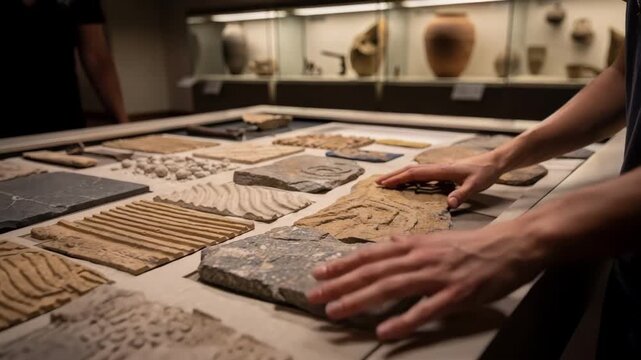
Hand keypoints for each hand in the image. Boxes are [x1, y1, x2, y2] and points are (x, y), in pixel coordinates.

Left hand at [306, 221, 548, 339]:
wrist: (512, 244)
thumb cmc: (473, 244)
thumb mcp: (435, 239)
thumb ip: (408, 245)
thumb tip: (384, 248)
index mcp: (414, 244)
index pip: (370, 255)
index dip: (342, 264)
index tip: (318, 273)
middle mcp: (419, 257)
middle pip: (373, 271)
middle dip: (340, 284)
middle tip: (313, 296)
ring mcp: (437, 275)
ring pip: (391, 287)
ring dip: (360, 300)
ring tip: (335, 311)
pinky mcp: (456, 294)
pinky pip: (426, 310)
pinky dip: (404, 321)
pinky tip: (384, 331)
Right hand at [376, 152, 504, 208]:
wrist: (495, 162)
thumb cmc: (485, 172)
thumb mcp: (476, 185)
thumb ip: (462, 194)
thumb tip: (449, 204)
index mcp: (442, 170)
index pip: (415, 174)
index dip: (398, 178)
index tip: (384, 184)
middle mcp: (438, 167)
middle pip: (410, 170)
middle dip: (393, 176)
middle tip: (377, 183)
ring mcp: (440, 169)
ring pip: (415, 171)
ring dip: (400, 175)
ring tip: (387, 182)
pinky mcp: (443, 172)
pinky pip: (422, 174)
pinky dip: (410, 177)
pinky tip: (408, 184)